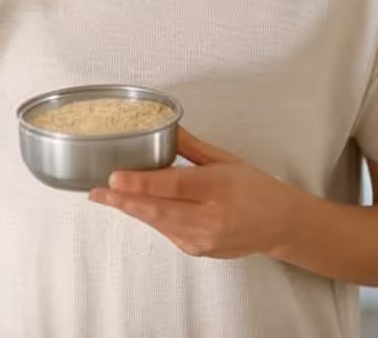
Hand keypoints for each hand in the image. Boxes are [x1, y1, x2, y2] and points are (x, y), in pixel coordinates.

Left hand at [88, 127, 297, 258]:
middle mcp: (211, 218)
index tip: (115, 177)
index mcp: (219, 187)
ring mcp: (204, 239)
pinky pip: (167, 233)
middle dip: (124, 200)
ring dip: (131, 210)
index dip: (142, 183)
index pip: (175, 186)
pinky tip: (135, 207)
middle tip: (97, 191)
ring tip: (105, 196)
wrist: (280, 223)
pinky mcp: (199, 251)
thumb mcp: (225, 158)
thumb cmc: (254, 186)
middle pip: (160, 210)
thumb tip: (165, 126)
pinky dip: (150, 219)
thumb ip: (192, 146)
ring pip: (159, 224)